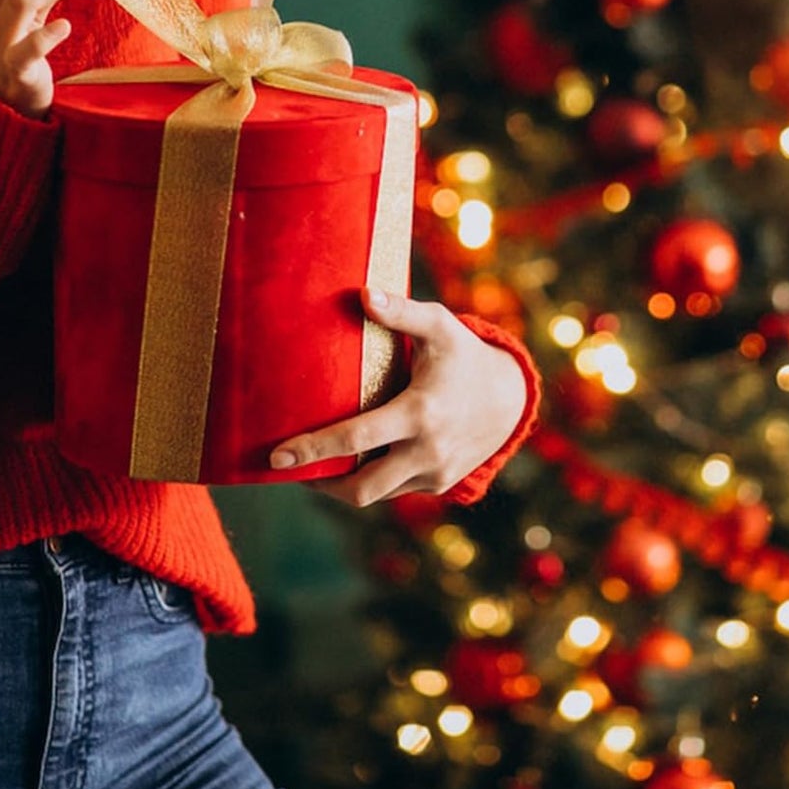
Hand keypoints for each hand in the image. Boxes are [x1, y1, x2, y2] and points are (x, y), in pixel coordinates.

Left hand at [269, 288, 527, 505]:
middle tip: (281, 468)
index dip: (313, 450)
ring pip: (374, 494)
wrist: (511, 397)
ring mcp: (434, 473)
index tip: (277, 456)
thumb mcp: (439, 326)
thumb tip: (364, 294)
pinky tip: (342, 464)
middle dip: (318, 482)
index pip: (356, 440)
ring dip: (338, 485)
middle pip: (362, 488)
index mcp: (420, 413)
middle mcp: (427, 451)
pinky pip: (393, 490)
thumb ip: (401, 312)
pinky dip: (366, 482)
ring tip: (305, 465)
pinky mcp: (439, 483)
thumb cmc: (465, 355)